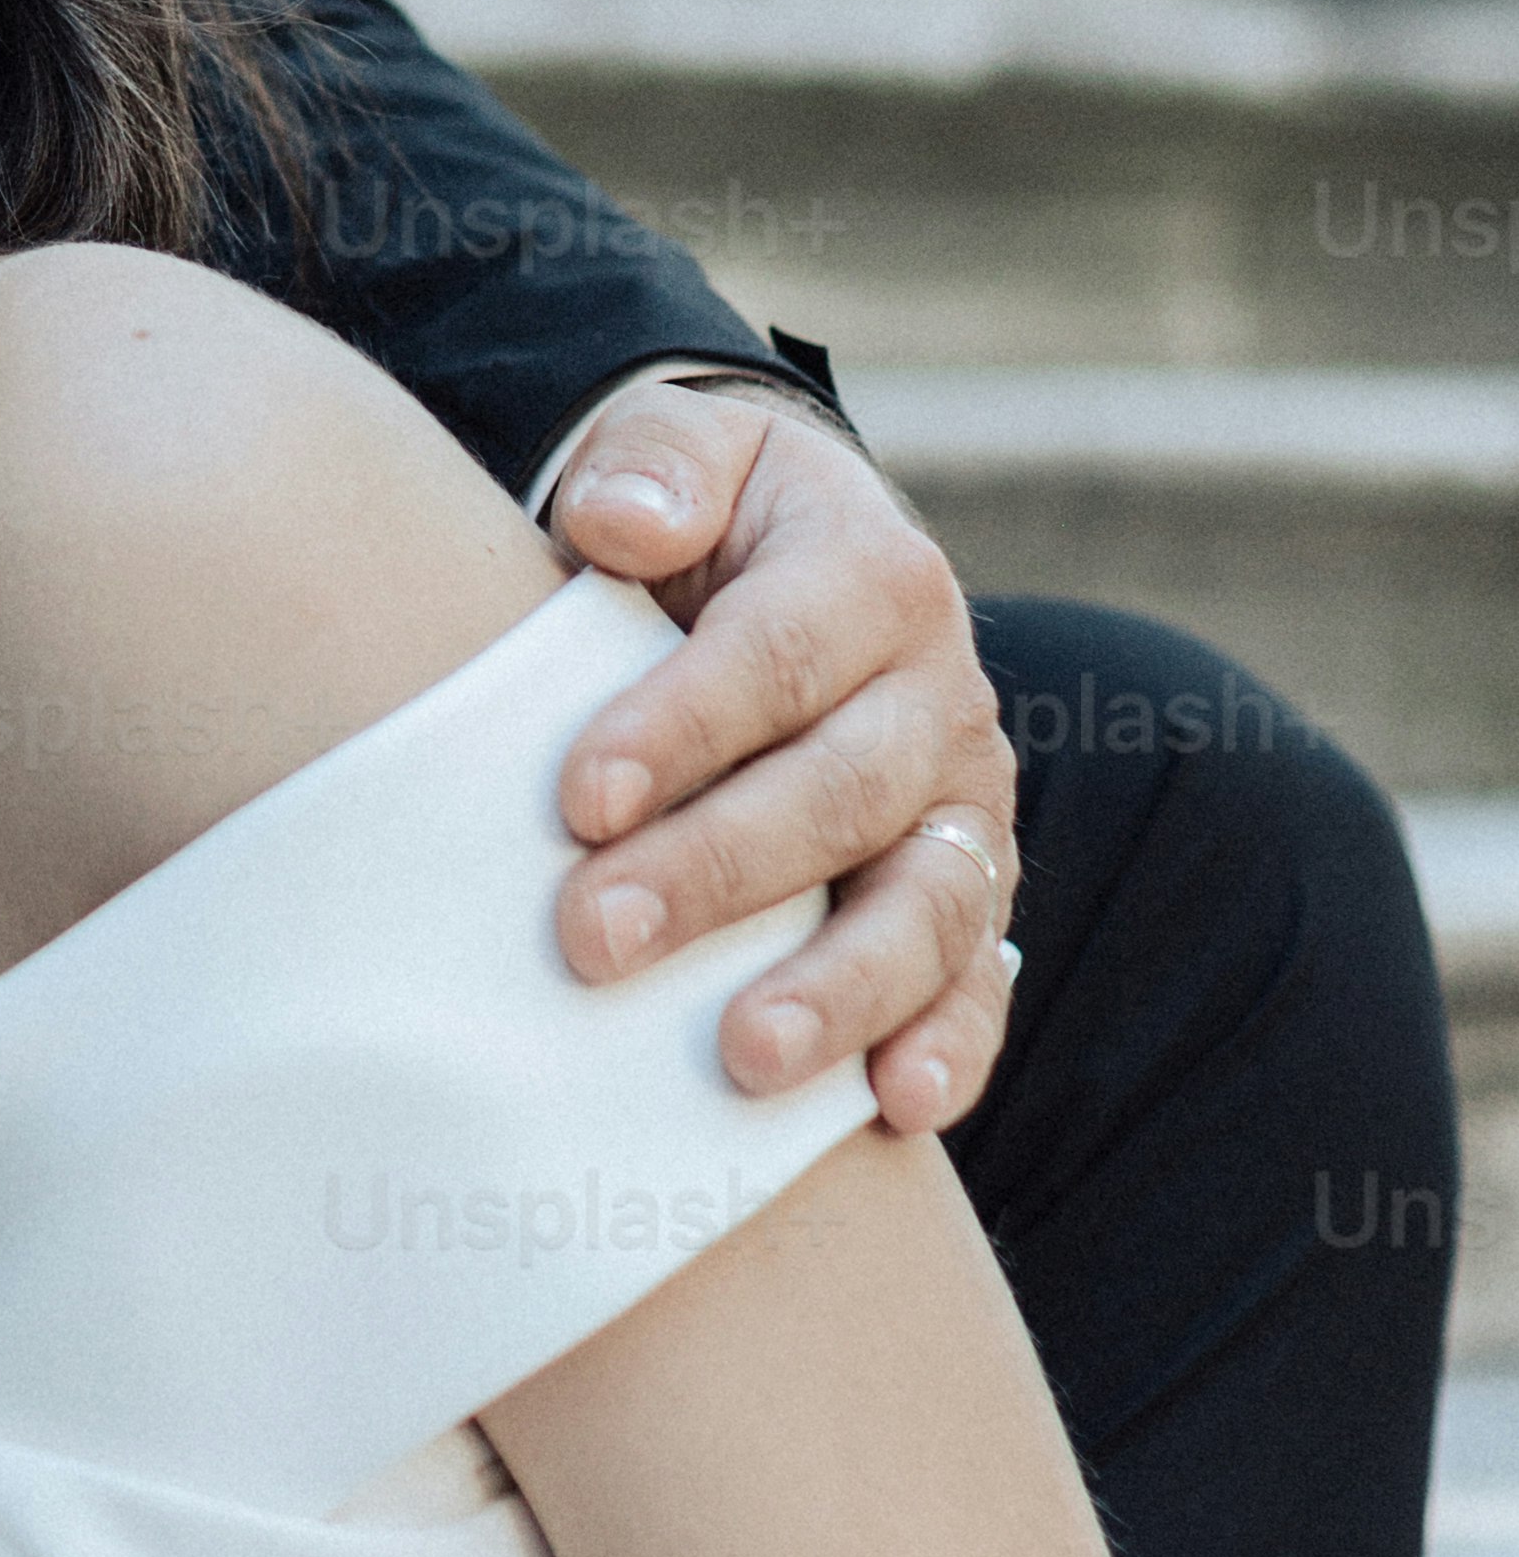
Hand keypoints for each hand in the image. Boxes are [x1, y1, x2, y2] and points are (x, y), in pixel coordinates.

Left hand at [546, 385, 1019, 1135]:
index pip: (779, 654)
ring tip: (743, 1058)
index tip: (576, 796)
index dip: (682, 727)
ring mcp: (965, 808)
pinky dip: (950, 1046)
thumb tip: (616, 523)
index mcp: (873, 572)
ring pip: (929, 904)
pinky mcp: (973, 898)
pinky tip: (896, 1107)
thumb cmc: (704, 519)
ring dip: (840, 987)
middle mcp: (940, 695)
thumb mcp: (684, 449)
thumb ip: (653, 462)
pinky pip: (979, 981)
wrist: (787, 565)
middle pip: (841, 794)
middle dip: (718, 873)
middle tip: (590, 938)